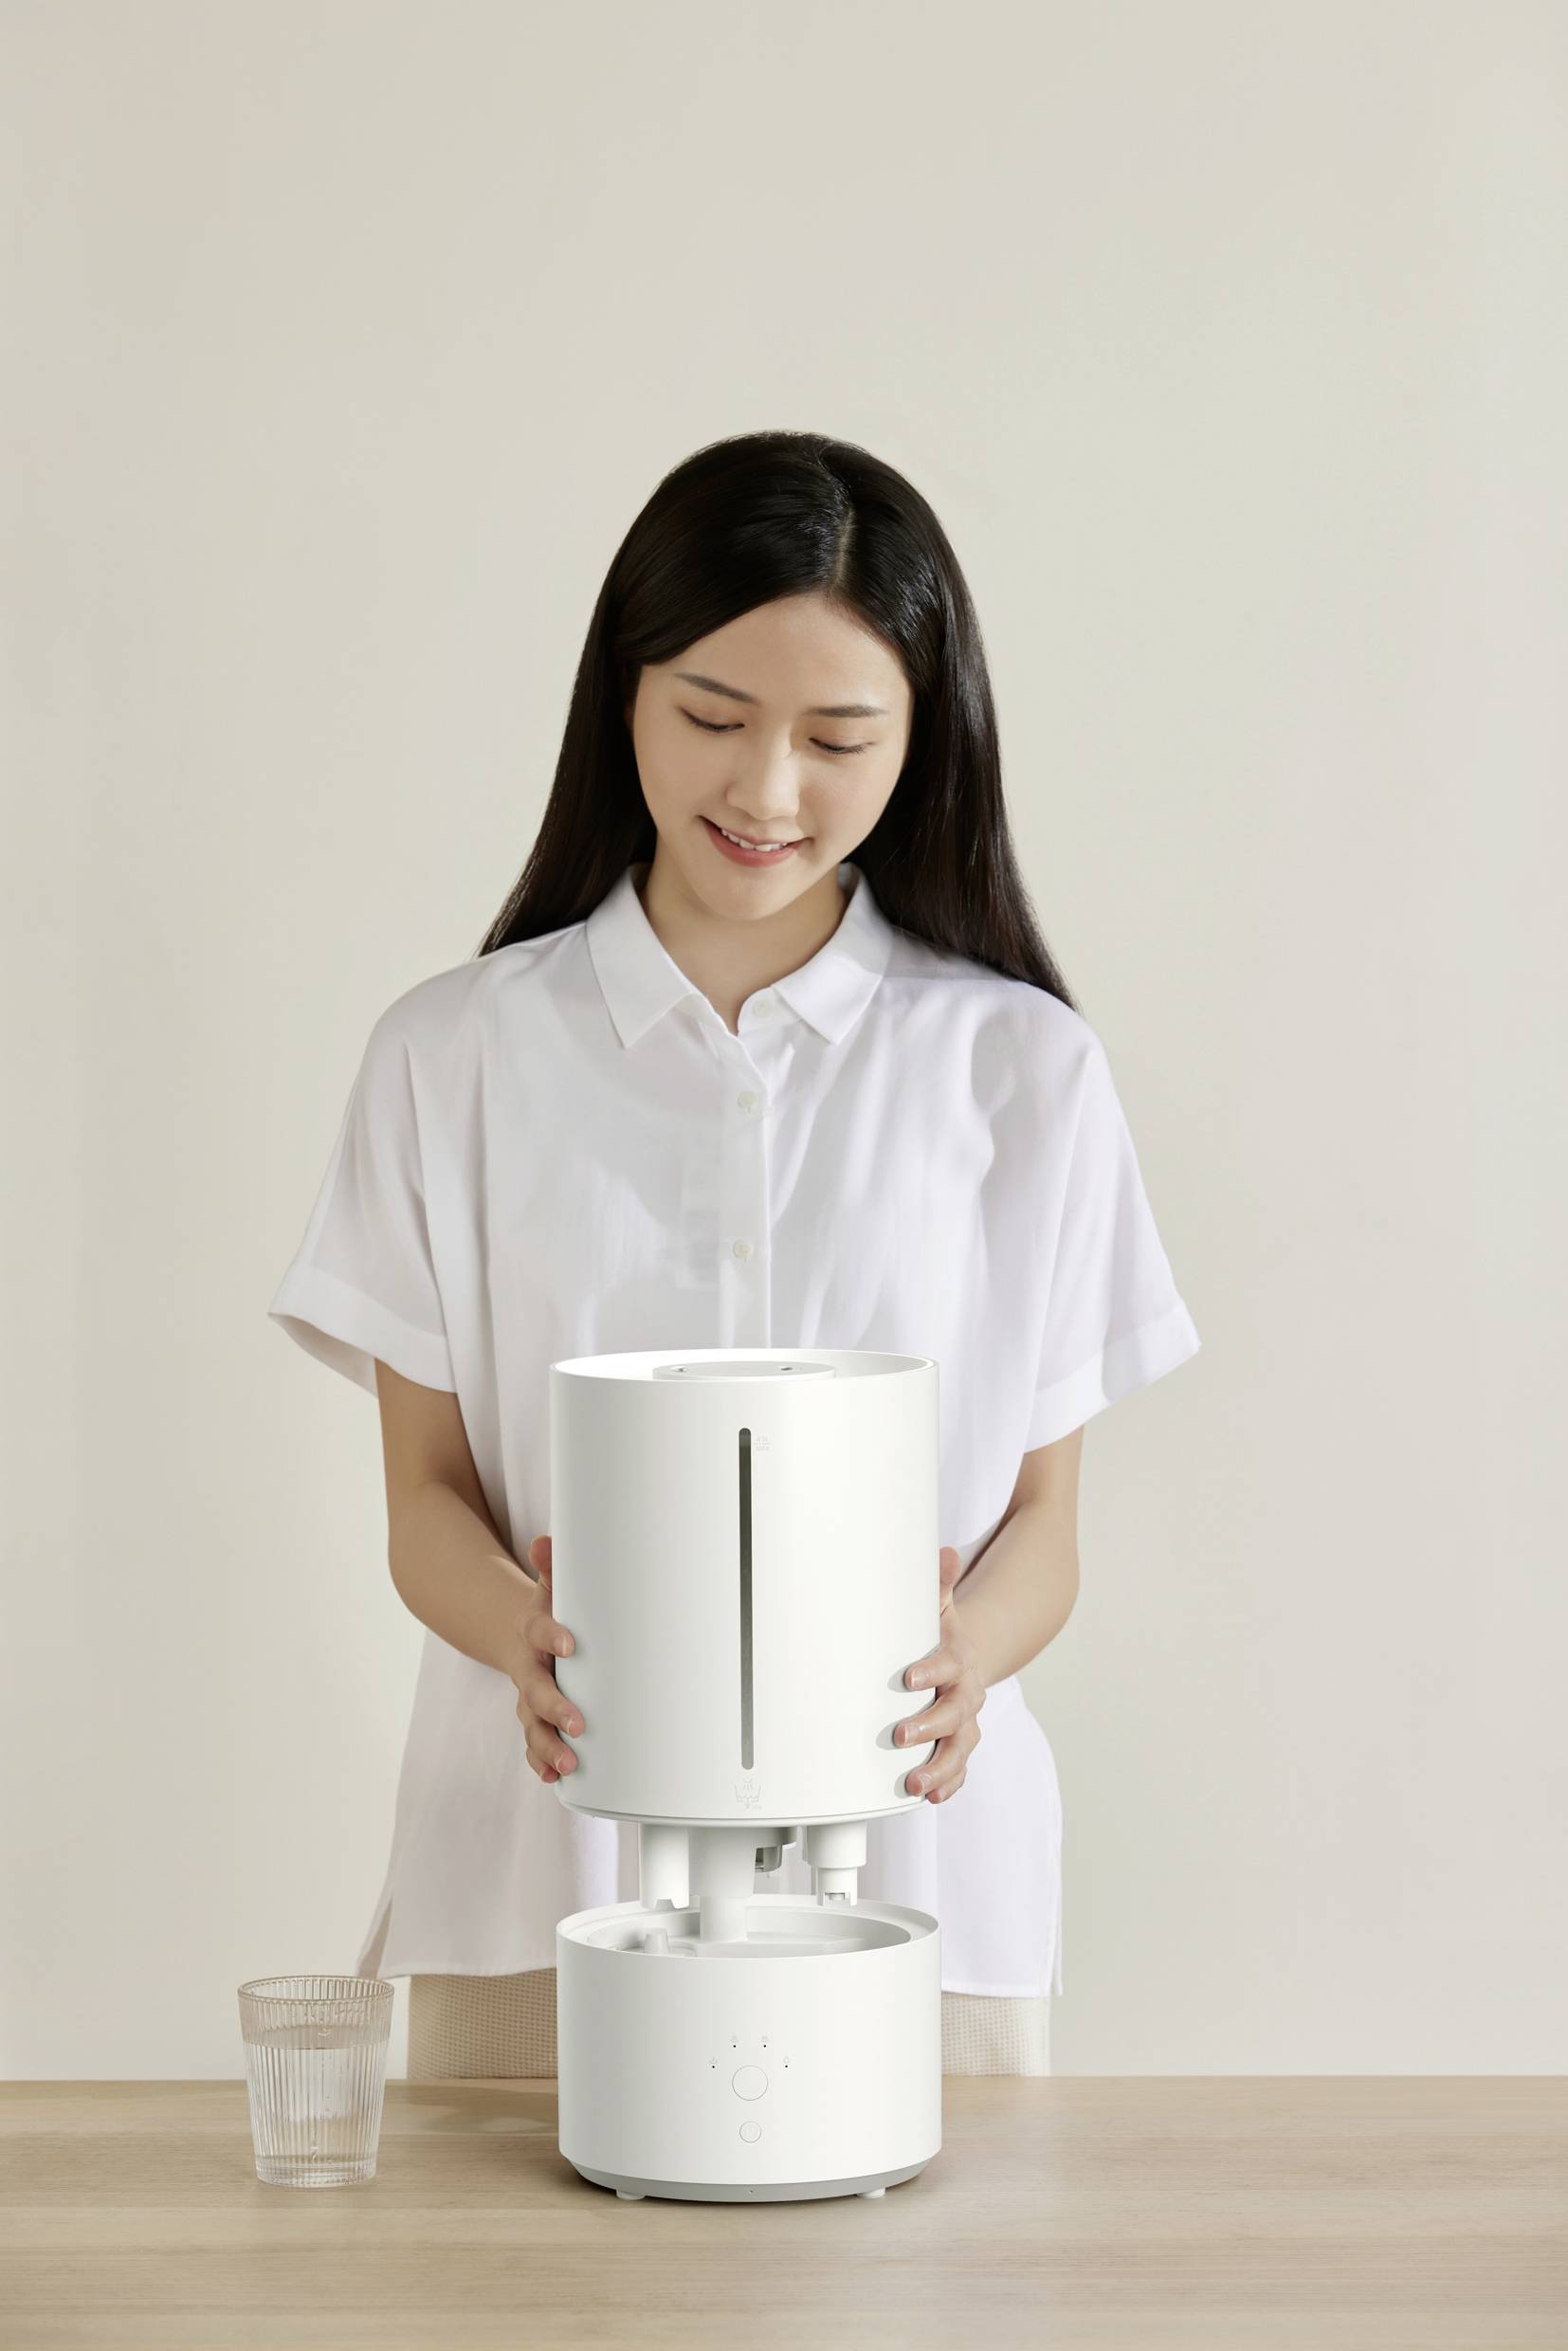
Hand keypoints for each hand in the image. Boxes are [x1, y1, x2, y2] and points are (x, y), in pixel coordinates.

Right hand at [509, 1535, 584, 1784]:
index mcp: (533, 1631)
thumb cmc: (549, 1611)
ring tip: (568, 1765)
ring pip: (532, 1725)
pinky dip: (540, 1761)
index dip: (552, 1635)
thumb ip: (552, 1567)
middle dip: (555, 1708)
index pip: (539, 1630)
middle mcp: (528, 1668)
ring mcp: (528, 1697)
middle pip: (536, 1690)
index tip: (570, 1642)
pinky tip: (553, 1778)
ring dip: (548, 1746)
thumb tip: (545, 1542)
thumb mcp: (550, 1587)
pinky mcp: (534, 1718)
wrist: (515, 1635)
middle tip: (578, 1724)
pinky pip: (533, 1743)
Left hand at [895, 1545, 984, 1803]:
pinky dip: (948, 1785)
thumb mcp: (937, 1609)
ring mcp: (964, 1726)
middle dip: (928, 1726)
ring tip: (912, 1782)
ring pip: (958, 1750)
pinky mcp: (959, 1747)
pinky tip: (930, 1797)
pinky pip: (959, 1771)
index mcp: (957, 1661)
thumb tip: (942, 1551)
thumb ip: (937, 1585)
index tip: (907, 1678)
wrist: (964, 1661)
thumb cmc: (938, 1636)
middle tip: (899, 1735)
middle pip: (953, 1714)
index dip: (930, 1672)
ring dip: (937, 1767)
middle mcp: (965, 1695)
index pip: (946, 1666)